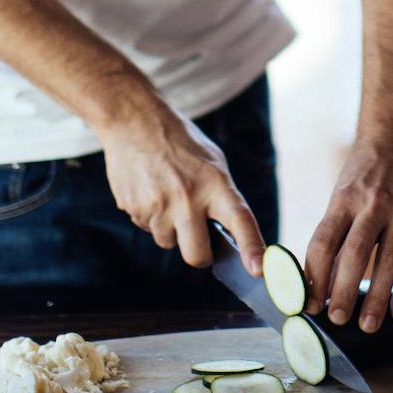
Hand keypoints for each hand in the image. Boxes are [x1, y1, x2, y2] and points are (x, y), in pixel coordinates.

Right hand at [100, 107, 264, 274]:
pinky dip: (152, 217)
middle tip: (201, 242)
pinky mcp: (133, 209)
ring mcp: (157, 206)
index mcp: (214, 182)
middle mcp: (186, 198)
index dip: (252, 248)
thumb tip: (229, 235)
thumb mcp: (212, 161)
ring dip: (172, 230)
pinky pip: (147, 228)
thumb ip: (221, 196)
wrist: (133, 121)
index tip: (259, 271)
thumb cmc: (180, 141)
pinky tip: (151, 190)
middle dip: (201, 255)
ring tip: (169, 196)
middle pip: (196, 255)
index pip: (239, 220)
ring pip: (168, 242)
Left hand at [303, 129, 392, 331]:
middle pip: (354, 255)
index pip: (324, 243)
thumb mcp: (343, 193)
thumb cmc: (363, 172)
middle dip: (342, 291)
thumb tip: (320, 280)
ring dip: (375, 298)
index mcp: (344, 199)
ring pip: (387, 262)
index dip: (314, 276)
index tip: (309, 303)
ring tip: (366, 326)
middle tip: (335, 320)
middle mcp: (372, 205)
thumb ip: (336, 233)